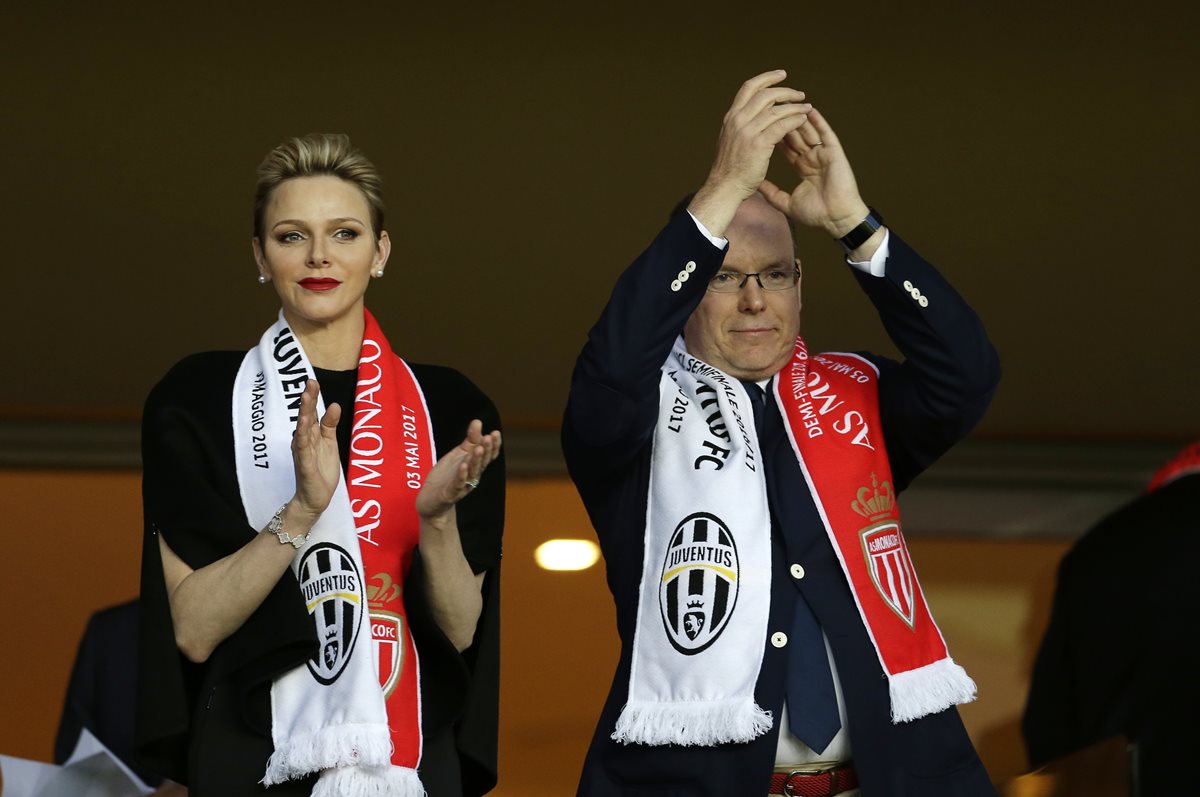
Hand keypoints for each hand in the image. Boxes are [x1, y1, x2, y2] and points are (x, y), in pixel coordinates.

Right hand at [290, 378, 341, 518]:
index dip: (312, 397)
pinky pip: (303, 449)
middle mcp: (303, 441)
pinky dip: (302, 437)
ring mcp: (303, 452)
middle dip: (308, 399)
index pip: (311, 412)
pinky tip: (303, 426)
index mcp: (310, 435)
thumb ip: (330, 425)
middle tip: (310, 382)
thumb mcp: (329, 443)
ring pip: (302, 429)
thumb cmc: (320, 470)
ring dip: (303, 414)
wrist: (315, 498)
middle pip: (305, 416)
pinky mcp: (305, 465)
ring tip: (305, 397)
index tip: (313, 381)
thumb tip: (335, 405)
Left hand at [415, 420, 501, 520]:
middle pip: (482, 463)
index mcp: (475, 466)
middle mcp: (472, 476)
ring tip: (478, 448)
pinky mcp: (449, 494)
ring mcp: (462, 486)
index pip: (488, 456)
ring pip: (472, 473)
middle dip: (486, 450)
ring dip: (476, 461)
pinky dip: (461, 475)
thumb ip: (470, 440)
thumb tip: (478, 421)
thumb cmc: (446, 477)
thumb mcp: (458, 455)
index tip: (495, 433)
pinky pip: (457, 484)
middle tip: (489, 437)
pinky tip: (463, 465)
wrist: (431, 502)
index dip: (493, 446)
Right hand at [689, 70, 811, 234]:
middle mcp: (738, 120)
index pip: (749, 88)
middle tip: (800, 94)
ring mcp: (747, 131)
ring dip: (794, 106)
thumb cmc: (729, 169)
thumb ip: (740, 125)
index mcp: (731, 117)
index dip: (767, 78)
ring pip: (776, 109)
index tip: (782, 75)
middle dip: (786, 91)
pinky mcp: (759, 144)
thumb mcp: (730, 139)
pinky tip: (803, 119)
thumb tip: (753, 114)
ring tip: (806, 107)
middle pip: (765, 94)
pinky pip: (782, 125)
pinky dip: (794, 120)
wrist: (724, 188)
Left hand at [759, 108, 871, 238]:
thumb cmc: (816, 214)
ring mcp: (824, 154)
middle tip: (772, 107)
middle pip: (795, 135)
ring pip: (808, 131)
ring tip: (787, 103)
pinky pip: (825, 134)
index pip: (786, 146)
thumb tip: (755, 186)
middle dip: (784, 122)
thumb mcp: (787, 203)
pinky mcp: (834, 153)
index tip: (761, 124)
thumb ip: (772, 193)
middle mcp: (812, 157)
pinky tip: (809, 110)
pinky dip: (818, 122)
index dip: (774, 135)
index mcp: (803, 167)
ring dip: (798, 117)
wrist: (837, 219)